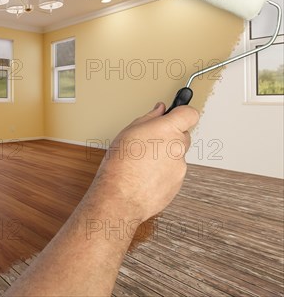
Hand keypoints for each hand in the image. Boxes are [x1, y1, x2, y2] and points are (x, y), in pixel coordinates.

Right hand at [90, 102, 198, 221]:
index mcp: (167, 130)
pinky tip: (144, 176)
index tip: (177, 113)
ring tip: (141, 163)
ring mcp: (180, 168)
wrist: (120, 198)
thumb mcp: (128, 132)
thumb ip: (149, 118)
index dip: (183, 112)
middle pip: (183, 136)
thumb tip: (160, 111)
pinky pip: (172, 173)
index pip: (189, 114)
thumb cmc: (120, 165)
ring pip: (176, 156)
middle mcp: (178, 148)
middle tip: (149, 141)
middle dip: (169, 136)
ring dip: (163, 157)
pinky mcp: (177, 184)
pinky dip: (161, 173)